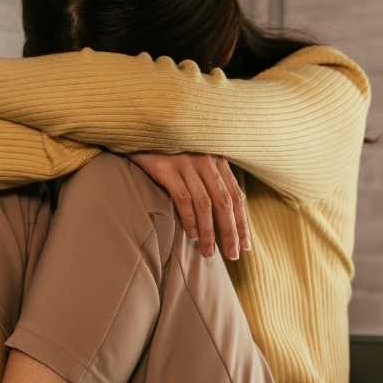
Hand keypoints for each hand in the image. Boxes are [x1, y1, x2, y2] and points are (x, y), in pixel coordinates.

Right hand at [125, 152, 251, 259]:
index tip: (245, 245)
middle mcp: (206, 160)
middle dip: (230, 232)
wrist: (137, 127)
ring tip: (208, 253)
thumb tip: (223, 212)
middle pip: (224, 202)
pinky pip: (183, 198)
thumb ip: (209, 178)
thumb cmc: (167, 149)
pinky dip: (189, 219)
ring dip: (209, 232)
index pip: (236, 196)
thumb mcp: (194, 158)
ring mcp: (186, 162)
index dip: (242, 222)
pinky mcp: (166, 167)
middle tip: (232, 255)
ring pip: (205, 204)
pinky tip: (192, 235)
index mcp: (217, 159)